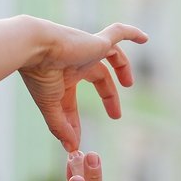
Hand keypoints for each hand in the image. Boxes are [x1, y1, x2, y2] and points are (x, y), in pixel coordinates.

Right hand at [18, 19, 147, 151]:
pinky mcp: (98, 41)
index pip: (73, 98)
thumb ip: (60, 126)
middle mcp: (77, 61)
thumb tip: (70, 147)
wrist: (35, 48)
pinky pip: (118, 32)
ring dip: (122, 68)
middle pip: (99, 78)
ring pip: (112, 56)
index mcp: (63, 75)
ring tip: (129, 84)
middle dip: (108, 97)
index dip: (74, 120)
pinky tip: (145, 38)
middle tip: (116, 116)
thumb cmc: (39, 75)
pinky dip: (131, 33)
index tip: (75, 139)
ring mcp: (89, 50)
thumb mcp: (50, 106)